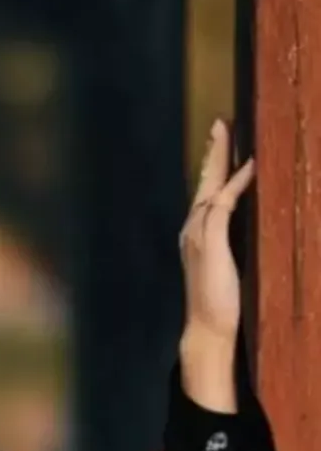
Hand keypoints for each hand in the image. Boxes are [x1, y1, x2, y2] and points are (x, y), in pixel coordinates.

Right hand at [178, 119, 253, 412]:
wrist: (209, 327)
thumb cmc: (223, 305)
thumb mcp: (232, 269)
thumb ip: (236, 248)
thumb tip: (257, 230)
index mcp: (198, 235)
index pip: (209, 193)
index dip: (217, 167)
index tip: (224, 141)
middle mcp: (193, 230)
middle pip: (205, 183)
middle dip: (214, 152)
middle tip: (222, 123)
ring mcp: (198, 235)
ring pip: (211, 188)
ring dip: (222, 159)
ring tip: (230, 134)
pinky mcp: (209, 242)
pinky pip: (224, 204)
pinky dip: (236, 183)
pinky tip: (249, 166)